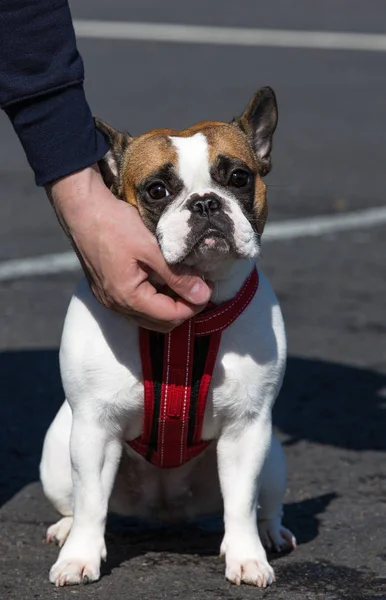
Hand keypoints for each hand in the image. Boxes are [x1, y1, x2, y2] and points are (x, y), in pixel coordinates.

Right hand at [46, 165, 211, 331]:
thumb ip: (177, 276)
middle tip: (199, 286)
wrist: (81, 209)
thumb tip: (202, 295)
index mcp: (128, 297)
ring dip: (169, 305)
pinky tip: (163, 279)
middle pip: (160, 323)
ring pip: (148, 316)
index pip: (171, 317)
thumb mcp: (151, 248)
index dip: (194, 305)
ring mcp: (109, 299)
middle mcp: (116, 305)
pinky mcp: (107, 290)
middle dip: (183, 308)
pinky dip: (154, 298)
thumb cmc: (114, 224)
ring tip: (184, 281)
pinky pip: (136, 305)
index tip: (207, 287)